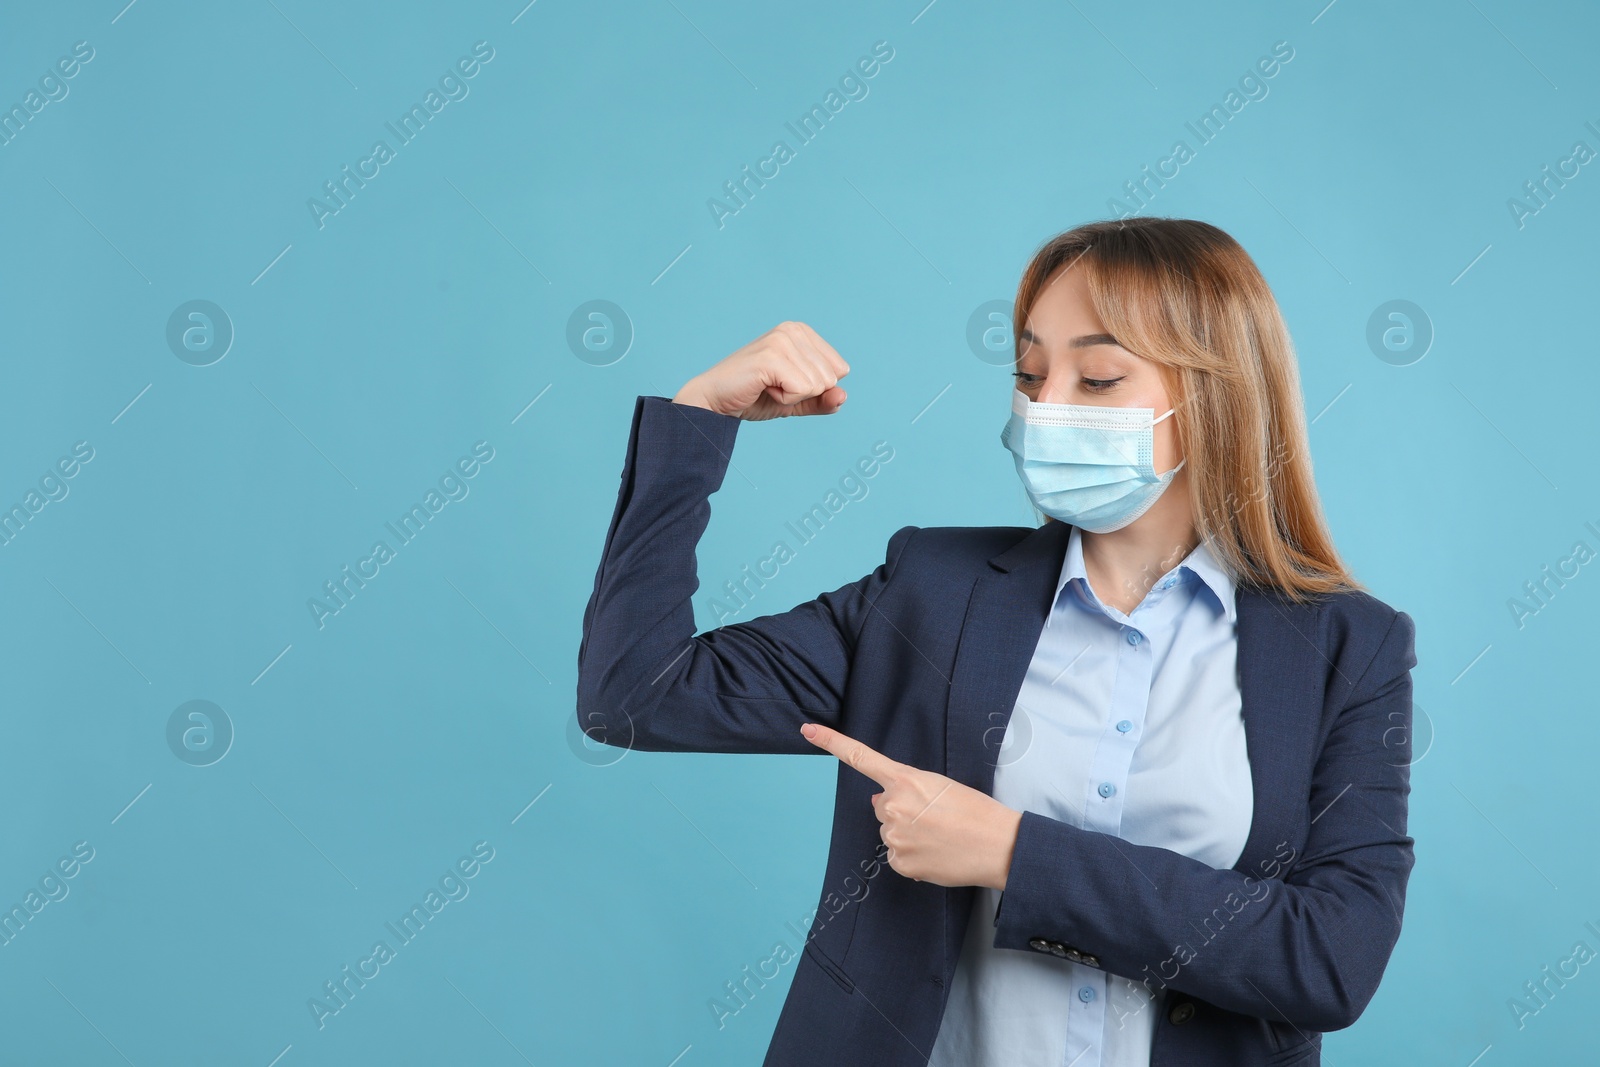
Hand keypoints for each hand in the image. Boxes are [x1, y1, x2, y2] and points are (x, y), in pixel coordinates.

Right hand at [673, 321, 849, 420]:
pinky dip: (784, 400)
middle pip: (831, 378)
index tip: (784, 382)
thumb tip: (843, 396)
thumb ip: (823, 400)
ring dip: (792, 397)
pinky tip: (763, 388)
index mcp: (802, 332)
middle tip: (773, 386)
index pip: (840, 370)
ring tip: (766, 386)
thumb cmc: (754, 397)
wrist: (715, 402)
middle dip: (804, 393)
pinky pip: (802, 390)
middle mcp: (793, 329)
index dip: (815, 388)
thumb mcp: (797, 401)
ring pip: (818, 385)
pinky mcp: (772, 356)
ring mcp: (782, 340)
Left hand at [799, 721, 1022, 889]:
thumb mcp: (941, 786)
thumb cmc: (976, 811)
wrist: (998, 845)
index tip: (807, 730)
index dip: (831, 742)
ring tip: (940, 836)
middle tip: (935, 817)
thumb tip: (880, 803)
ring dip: (908, 835)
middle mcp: (893, 806)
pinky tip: (936, 853)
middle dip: (902, 811)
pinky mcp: (899, 863)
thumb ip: (905, 789)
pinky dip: (913, 857)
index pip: (860, 757)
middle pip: (882, 807)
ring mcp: (893, 837)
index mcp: (905, 779)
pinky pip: (898, 858)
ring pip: (890, 833)